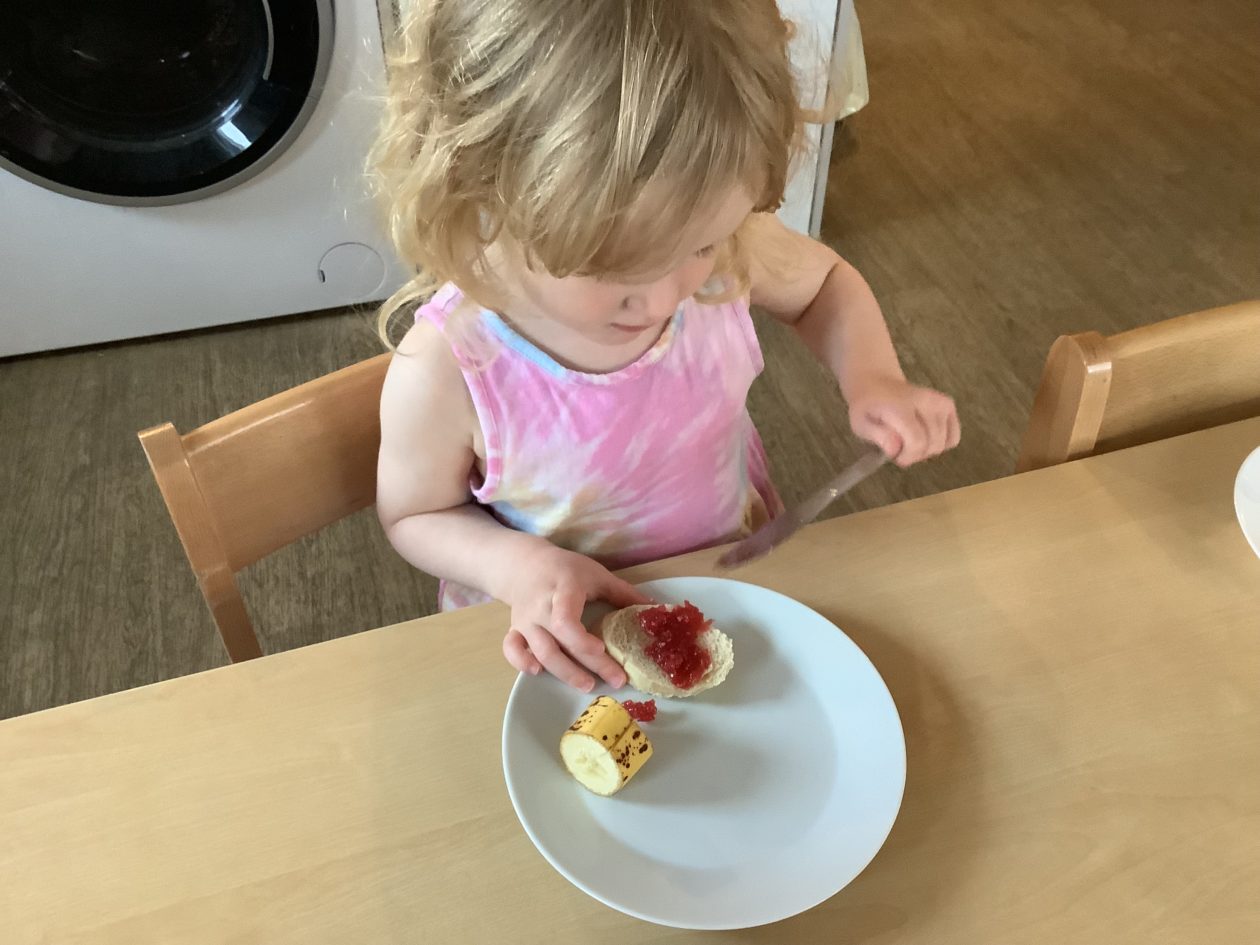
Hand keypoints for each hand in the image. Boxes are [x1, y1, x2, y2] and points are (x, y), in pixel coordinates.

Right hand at [500, 541, 651, 691]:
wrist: (525, 564)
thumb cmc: (566, 570)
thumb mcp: (596, 574)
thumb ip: (623, 593)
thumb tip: (655, 609)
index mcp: (562, 590)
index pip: (565, 621)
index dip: (582, 641)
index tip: (603, 650)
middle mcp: (540, 608)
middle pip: (557, 643)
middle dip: (584, 666)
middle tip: (613, 680)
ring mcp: (525, 621)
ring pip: (539, 652)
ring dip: (562, 672)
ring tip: (588, 685)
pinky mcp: (515, 629)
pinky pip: (511, 649)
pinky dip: (520, 662)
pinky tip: (537, 673)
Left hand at [847, 375, 959, 466]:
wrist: (876, 383)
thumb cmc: (867, 408)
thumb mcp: (860, 424)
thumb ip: (878, 437)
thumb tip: (895, 449)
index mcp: (901, 406)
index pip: (917, 441)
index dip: (907, 456)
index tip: (894, 455)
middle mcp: (926, 401)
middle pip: (933, 444)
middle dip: (916, 455)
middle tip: (900, 450)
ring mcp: (940, 402)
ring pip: (944, 443)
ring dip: (928, 450)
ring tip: (911, 443)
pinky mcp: (948, 404)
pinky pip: (953, 437)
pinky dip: (941, 443)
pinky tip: (925, 438)